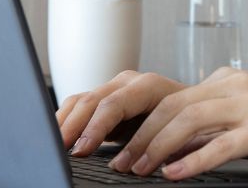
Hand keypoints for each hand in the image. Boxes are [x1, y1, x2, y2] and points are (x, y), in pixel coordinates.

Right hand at [56, 70, 189, 156]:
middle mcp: (129, 83)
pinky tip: (57, 136)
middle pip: (92, 100)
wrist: (194, 111)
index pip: (114, 104)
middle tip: (60, 150)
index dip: (96, 127)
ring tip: (53, 145)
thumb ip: (159, 144)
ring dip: (65, 123)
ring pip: (80, 101)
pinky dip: (66, 121)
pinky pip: (79, 106)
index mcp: (149, 86)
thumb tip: (136, 165)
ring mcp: (115, 88)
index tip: (82, 150)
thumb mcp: (181, 135)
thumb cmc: (190, 124)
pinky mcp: (105, 99)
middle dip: (74, 127)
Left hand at [104, 66, 247, 180]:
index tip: (123, 147)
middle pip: (173, 107)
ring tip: (138, 170)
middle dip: (140, 136)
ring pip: (189, 121)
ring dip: (156, 148)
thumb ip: (223, 126)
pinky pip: (222, 144)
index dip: (143, 124)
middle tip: (120, 162)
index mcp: (233, 81)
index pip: (174, 99)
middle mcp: (239, 86)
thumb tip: (184, 149)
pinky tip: (174, 174)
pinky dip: (193, 160)